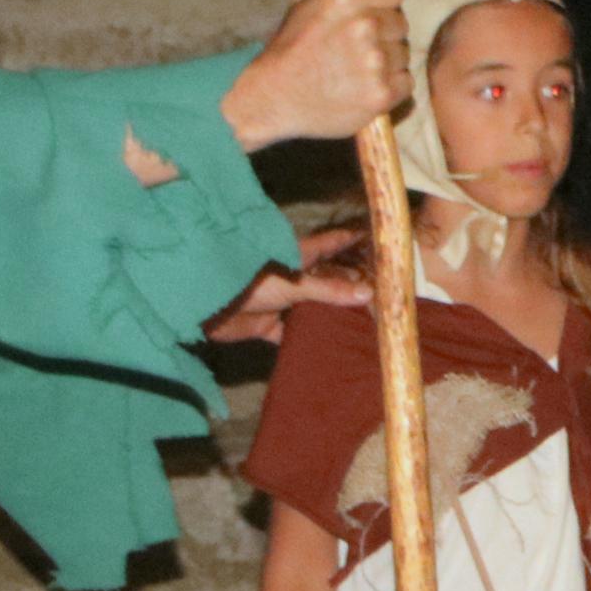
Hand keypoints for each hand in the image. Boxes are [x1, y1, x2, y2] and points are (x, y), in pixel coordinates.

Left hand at [201, 223, 372, 346]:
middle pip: (326, 278)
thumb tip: (368, 293)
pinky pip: (292, 334)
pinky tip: (328, 349)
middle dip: (350, 284)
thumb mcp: (294, 283)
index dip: (352, 241)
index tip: (377, 241)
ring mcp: (281, 301)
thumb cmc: (250, 281)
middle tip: (383, 294)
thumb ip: (329, 289)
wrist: (208, 305)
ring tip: (366, 324)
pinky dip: (307, 341)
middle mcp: (293, 276)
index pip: (331, 244)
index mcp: (299, 256)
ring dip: (332, 314)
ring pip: (313, 307)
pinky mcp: (268, 325)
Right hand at [221, 0, 409, 150]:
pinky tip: (366, 87)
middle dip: (385, 34)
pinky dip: (392, 87)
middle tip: (359, 48)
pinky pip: (406, 82)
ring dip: (387, 62)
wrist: (272, 99)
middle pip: (400, 24)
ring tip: (357, 70)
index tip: (372, 16)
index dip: (382, 5)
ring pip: (403, 54)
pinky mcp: (381, 93)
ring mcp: (374, 60)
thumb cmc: (288, 52)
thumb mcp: (299, 6)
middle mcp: (364, 24)